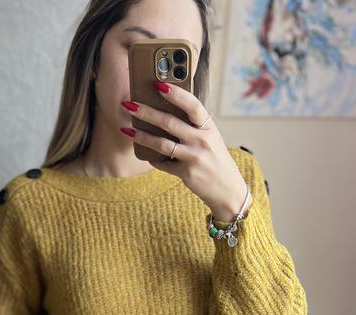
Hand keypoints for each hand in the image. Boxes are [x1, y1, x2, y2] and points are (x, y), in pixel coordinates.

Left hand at [120, 81, 251, 220]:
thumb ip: (194, 127)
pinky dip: (154, 160)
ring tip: (126, 129)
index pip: (192, 105)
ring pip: (162, 143)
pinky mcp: (186, 173)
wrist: (228, 190)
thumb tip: (165, 113)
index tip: (158, 83)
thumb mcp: (211, 139)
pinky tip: (147, 156)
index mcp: (208, 127)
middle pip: (169, 122)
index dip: (175, 93)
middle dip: (146, 112)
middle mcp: (202, 140)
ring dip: (141, 135)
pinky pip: (164, 164)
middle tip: (129, 104)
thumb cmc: (215, 160)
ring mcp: (194, 157)